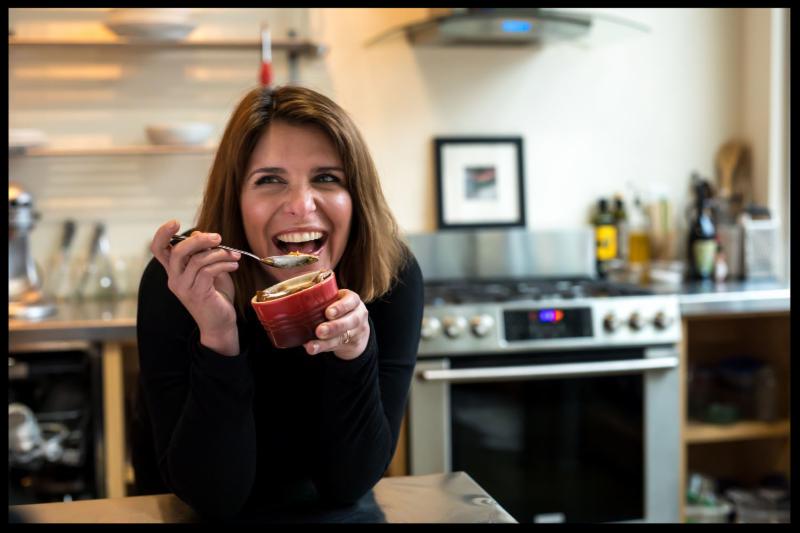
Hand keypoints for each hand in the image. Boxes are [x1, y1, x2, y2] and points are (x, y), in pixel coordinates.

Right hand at [150, 220, 241, 355]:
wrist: (220, 323)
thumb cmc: (215, 295)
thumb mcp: (210, 270)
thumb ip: (203, 253)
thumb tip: (201, 233)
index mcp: (174, 271)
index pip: (159, 249)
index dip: (162, 233)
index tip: (175, 222)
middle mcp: (174, 278)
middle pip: (178, 251)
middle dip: (199, 240)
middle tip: (218, 237)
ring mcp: (184, 287)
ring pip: (197, 260)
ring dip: (219, 253)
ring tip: (234, 256)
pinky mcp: (197, 294)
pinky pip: (208, 271)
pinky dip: (223, 264)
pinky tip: (234, 266)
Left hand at [304, 289, 369, 359]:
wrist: (357, 328)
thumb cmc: (339, 308)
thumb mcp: (337, 300)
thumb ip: (322, 299)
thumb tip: (291, 304)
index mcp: (354, 300)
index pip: (351, 301)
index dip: (340, 307)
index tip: (328, 313)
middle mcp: (358, 316)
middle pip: (350, 321)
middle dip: (334, 327)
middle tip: (319, 331)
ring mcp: (356, 331)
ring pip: (342, 337)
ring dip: (325, 343)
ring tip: (311, 346)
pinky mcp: (350, 344)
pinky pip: (336, 347)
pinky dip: (322, 348)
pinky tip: (312, 349)